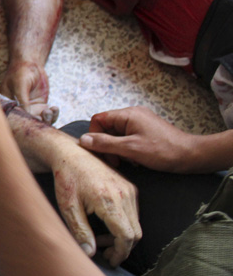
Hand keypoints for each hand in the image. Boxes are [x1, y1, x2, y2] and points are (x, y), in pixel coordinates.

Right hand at [1, 60, 58, 124]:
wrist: (31, 64)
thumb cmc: (21, 72)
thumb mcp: (20, 85)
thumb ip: (22, 100)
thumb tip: (26, 115)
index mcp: (8, 106)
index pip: (14, 120)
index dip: (23, 123)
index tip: (33, 120)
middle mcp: (18, 110)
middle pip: (27, 123)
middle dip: (37, 122)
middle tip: (45, 112)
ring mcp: (30, 109)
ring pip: (39, 122)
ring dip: (47, 119)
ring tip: (49, 109)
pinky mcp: (40, 107)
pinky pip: (47, 116)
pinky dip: (53, 115)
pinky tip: (54, 108)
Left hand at [50, 143, 140, 266]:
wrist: (69, 153)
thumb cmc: (65, 179)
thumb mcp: (68, 207)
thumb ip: (80, 231)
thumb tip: (90, 254)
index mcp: (108, 200)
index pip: (126, 236)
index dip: (120, 253)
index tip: (110, 261)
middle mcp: (124, 194)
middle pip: (135, 232)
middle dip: (122, 247)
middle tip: (103, 253)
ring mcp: (129, 189)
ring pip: (136, 224)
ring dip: (122, 236)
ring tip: (100, 239)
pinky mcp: (129, 186)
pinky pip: (133, 213)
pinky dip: (124, 224)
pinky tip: (105, 225)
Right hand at [79, 106, 198, 172]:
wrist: (191, 156)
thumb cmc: (164, 151)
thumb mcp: (131, 149)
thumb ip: (105, 143)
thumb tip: (83, 140)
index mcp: (128, 114)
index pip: (99, 119)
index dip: (95, 135)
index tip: (100, 152)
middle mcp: (133, 115)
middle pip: (107, 127)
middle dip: (107, 145)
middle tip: (115, 161)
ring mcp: (140, 122)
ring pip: (117, 134)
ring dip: (118, 149)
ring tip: (128, 161)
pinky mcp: (146, 131)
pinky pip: (127, 138)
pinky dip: (127, 149)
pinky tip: (135, 159)